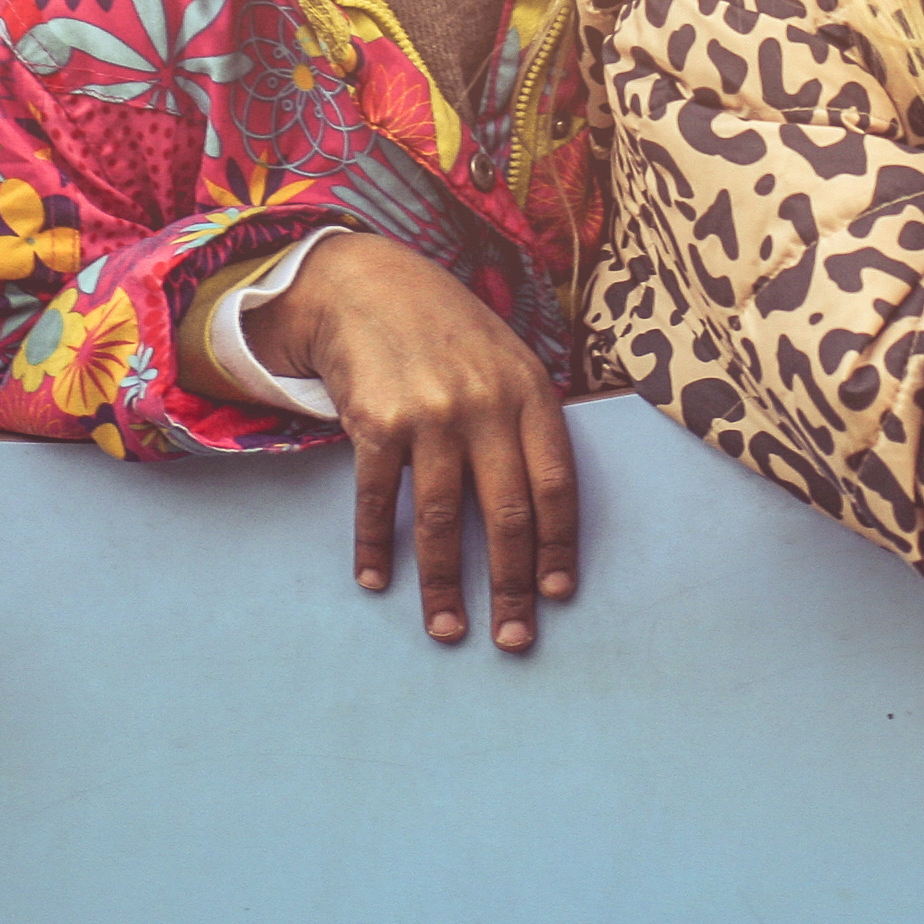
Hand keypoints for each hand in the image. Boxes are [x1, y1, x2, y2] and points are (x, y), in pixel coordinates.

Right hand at [252, 233, 578, 652]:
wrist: (366, 284)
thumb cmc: (447, 332)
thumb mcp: (506, 360)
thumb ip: (528, 424)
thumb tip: (548, 514)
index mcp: (529, 392)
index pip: (556, 485)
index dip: (558, 547)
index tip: (556, 596)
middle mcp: (485, 405)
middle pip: (507, 514)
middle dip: (512, 587)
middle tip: (513, 639)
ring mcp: (430, 414)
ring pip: (443, 520)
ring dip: (445, 585)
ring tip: (447, 630)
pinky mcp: (376, 422)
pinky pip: (380, 501)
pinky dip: (376, 547)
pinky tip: (377, 581)